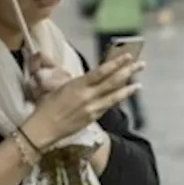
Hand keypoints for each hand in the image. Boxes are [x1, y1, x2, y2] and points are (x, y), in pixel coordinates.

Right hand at [22, 53, 143, 149]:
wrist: (42, 128)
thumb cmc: (46, 106)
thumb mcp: (59, 87)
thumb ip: (77, 82)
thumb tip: (89, 77)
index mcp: (77, 84)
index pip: (102, 71)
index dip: (116, 63)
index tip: (128, 56)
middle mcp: (87, 96)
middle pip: (113, 82)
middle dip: (128, 71)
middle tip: (141, 64)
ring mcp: (91, 108)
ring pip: (114, 96)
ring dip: (128, 89)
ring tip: (139, 84)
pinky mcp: (92, 118)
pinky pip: (108, 106)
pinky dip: (117, 100)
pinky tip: (124, 96)